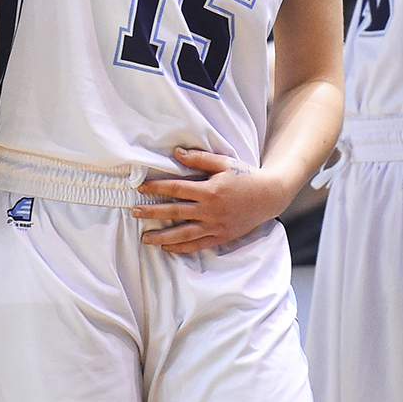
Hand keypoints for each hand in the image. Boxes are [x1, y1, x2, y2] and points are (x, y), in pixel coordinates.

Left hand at [132, 146, 289, 252]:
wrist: (269, 197)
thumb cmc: (246, 176)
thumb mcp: (224, 162)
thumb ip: (200, 158)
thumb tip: (176, 153)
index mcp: (210, 190)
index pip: (176, 189)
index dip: (156, 188)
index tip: (140, 188)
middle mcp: (210, 211)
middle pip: (174, 212)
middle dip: (152, 212)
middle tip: (134, 213)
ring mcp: (215, 226)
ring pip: (183, 234)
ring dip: (162, 236)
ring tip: (145, 238)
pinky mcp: (221, 236)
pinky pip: (197, 245)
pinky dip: (181, 248)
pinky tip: (167, 248)